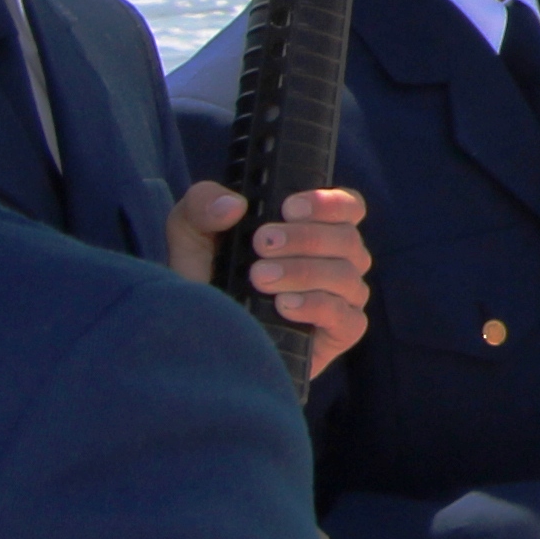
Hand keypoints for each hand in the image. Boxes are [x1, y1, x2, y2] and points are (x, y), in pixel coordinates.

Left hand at [161, 181, 372, 377]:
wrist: (195, 335)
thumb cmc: (203, 277)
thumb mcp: (190, 231)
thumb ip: (203, 204)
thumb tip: (234, 205)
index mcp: (315, 228)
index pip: (349, 206)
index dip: (329, 202)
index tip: (289, 208)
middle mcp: (338, 260)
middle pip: (347, 239)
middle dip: (305, 238)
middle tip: (262, 243)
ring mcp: (343, 297)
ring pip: (346, 276)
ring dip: (304, 272)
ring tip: (261, 277)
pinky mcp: (341, 334)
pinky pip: (348, 317)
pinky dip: (317, 307)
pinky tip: (284, 306)